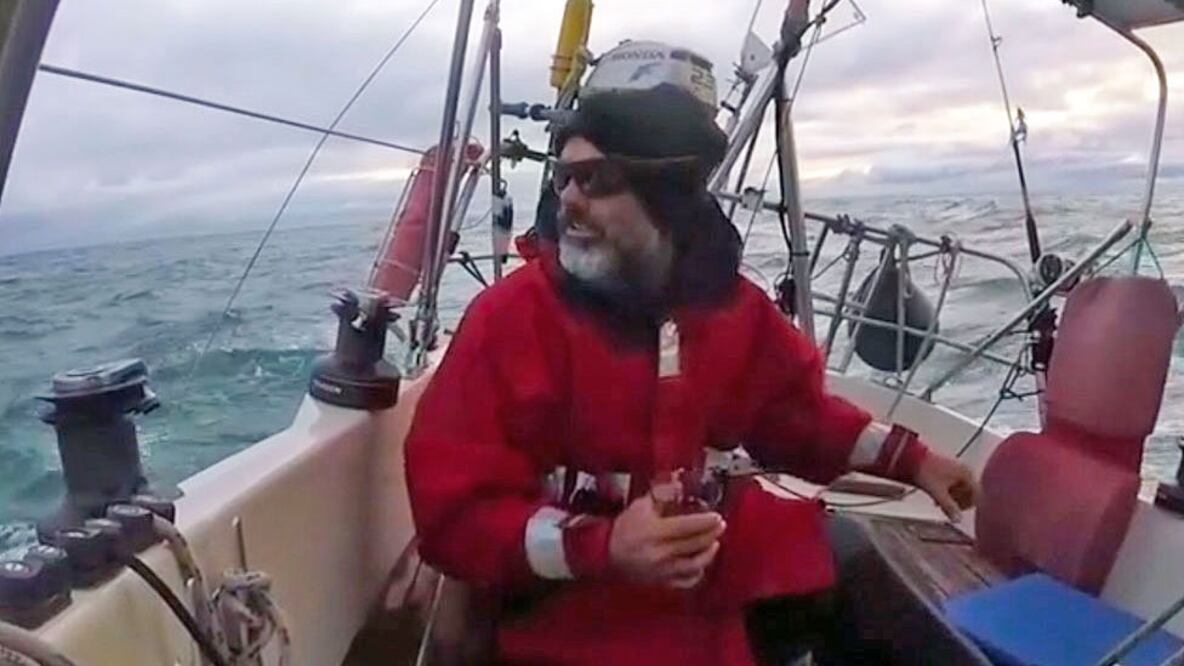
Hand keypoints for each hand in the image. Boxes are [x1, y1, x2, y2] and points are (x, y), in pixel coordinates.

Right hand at [608, 494, 725, 588]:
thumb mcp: (640, 506)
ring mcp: (662, 570)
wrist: (606, 554)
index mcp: (654, 532)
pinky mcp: (661, 582)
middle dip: (711, 534)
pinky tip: (701, 565)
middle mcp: (660, 553)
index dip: (705, 522)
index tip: (717, 517)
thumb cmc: (625, 528)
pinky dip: (696, 574)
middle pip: (694, 545)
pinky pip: (685, 582)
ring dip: (708, 554)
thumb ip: (662, 494)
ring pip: (693, 566)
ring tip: (714, 543)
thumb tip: (680, 484)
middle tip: (720, 526)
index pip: (687, 527)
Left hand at [914, 452, 977, 522]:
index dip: (968, 506)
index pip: (977, 495)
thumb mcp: (938, 492)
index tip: (958, 513)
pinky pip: (954, 488)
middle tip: (947, 510)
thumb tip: (957, 520)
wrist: (912, 459)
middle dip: (959, 504)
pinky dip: (948, 495)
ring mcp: (957, 471)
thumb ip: (949, 506)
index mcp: (966, 474)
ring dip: (953, 500)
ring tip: (940, 504)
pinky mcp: (949, 472)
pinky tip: (937, 499)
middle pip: (970, 494)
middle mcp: (965, 471)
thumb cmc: (925, 471)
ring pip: (961, 492)